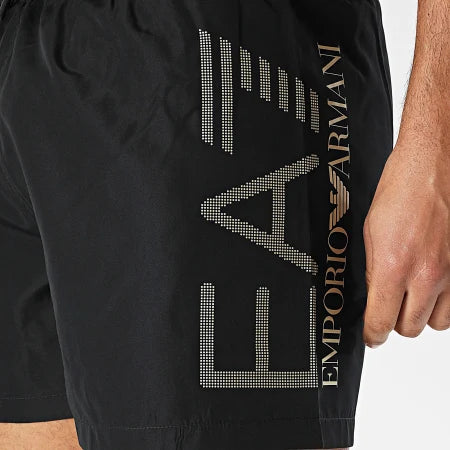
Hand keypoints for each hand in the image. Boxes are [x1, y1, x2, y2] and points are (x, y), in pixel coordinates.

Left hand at [363, 140, 449, 347]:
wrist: (435, 164)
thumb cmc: (402, 189)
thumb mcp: (371, 232)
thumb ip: (375, 270)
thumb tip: (375, 297)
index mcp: (394, 266)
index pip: (382, 322)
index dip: (374, 335)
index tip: (373, 337)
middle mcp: (428, 275)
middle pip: (411, 328)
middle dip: (396, 322)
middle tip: (390, 307)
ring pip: (439, 323)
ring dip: (423, 314)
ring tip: (414, 294)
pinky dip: (445, 302)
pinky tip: (435, 284)